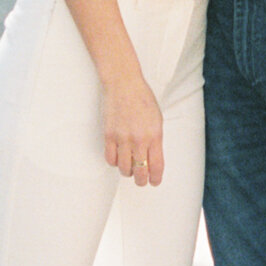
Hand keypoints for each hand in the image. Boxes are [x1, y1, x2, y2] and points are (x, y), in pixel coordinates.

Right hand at [102, 71, 164, 186]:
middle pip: (140, 172)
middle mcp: (139, 139)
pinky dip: (114, 162)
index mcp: (155, 135)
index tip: (154, 182)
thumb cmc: (142, 99)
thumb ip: (155, 140)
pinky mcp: (109, 135)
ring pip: (124, 169)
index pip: (156, 166)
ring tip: (129, 168)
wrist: (124, 84)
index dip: (155, 179)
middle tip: (141, 181)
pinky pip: (110, 159)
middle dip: (142, 181)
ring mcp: (122, 138)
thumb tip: (152, 158)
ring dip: (127, 172)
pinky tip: (118, 158)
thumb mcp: (157, 119)